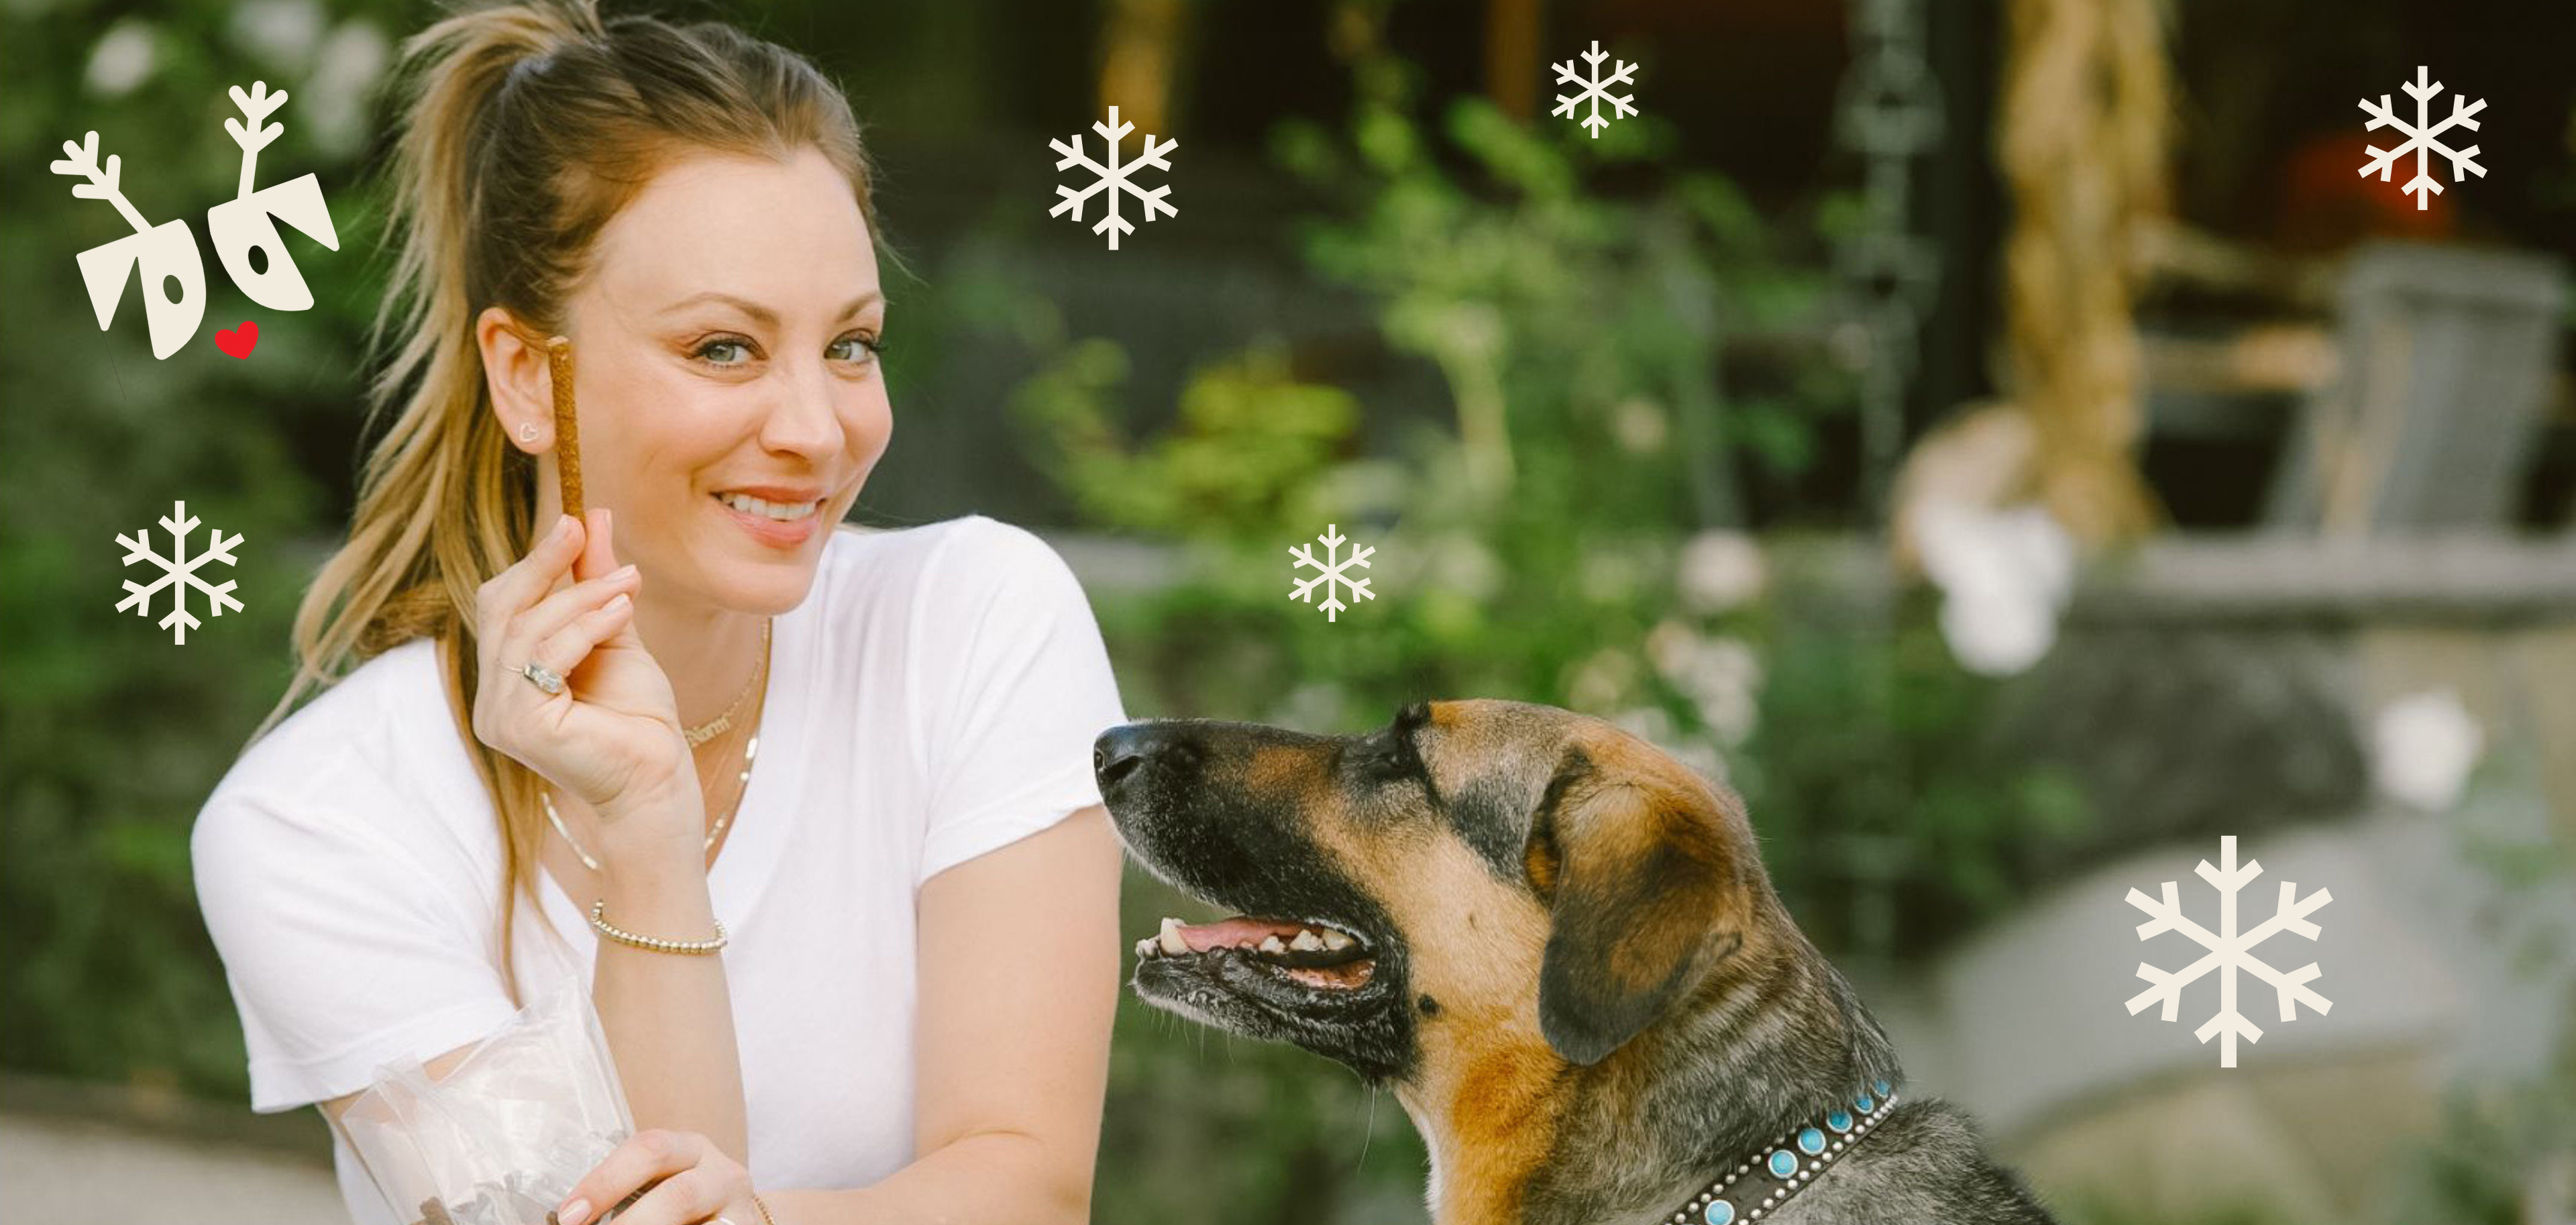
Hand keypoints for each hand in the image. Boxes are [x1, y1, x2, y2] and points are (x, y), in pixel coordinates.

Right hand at [470, 509, 695, 844]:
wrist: (659, 778)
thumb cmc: (638, 716)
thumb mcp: (615, 634)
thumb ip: (595, 582)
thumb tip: (592, 516)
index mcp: (507, 675)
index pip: (501, 605)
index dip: (534, 562)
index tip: (573, 523)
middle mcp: (492, 696)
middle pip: (500, 609)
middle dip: (541, 565)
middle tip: (578, 529)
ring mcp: (499, 714)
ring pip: (524, 629)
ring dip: (579, 597)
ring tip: (628, 584)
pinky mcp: (519, 725)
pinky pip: (544, 657)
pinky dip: (584, 628)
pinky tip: (621, 612)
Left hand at [552, 1128, 760, 1224]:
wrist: (737, 1217)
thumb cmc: (681, 1201)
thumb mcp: (662, 1181)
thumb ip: (628, 1190)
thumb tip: (573, 1215)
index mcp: (691, 1149)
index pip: (649, 1150)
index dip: (605, 1183)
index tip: (570, 1215)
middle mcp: (722, 1174)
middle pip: (680, 1195)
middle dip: (631, 1224)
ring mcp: (740, 1210)